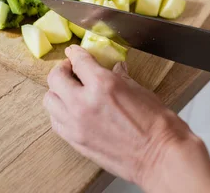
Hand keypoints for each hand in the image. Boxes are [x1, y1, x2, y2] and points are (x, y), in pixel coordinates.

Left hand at [43, 45, 209, 192]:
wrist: (160, 156)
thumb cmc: (156, 125)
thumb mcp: (139, 90)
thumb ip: (121, 77)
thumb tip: (115, 69)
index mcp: (103, 84)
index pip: (78, 60)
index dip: (75, 53)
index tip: (74, 52)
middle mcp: (84, 102)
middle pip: (56, 78)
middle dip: (62, 69)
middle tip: (71, 69)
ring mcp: (76, 124)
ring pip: (49, 100)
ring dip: (57, 91)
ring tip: (69, 90)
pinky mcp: (76, 141)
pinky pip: (55, 122)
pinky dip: (59, 112)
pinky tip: (70, 110)